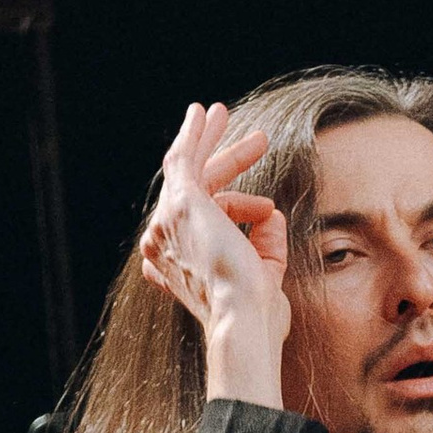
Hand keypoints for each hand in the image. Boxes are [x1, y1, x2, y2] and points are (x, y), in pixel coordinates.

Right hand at [139, 102, 289, 406]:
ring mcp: (167, 224)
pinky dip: (193, 135)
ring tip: (221, 112)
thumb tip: (269, 212)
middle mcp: (162, 245)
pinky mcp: (181, 205)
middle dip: (224, 162)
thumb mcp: (263, 273)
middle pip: (196, 191)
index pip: (203, 222)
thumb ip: (265, 242)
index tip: (265, 207)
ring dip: (208, 139)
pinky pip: (183, 160)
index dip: (236, 206)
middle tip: (253, 141)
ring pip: (187, 169)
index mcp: (176, 265)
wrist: (245, 319)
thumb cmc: (257, 312)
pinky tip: (202, 113)